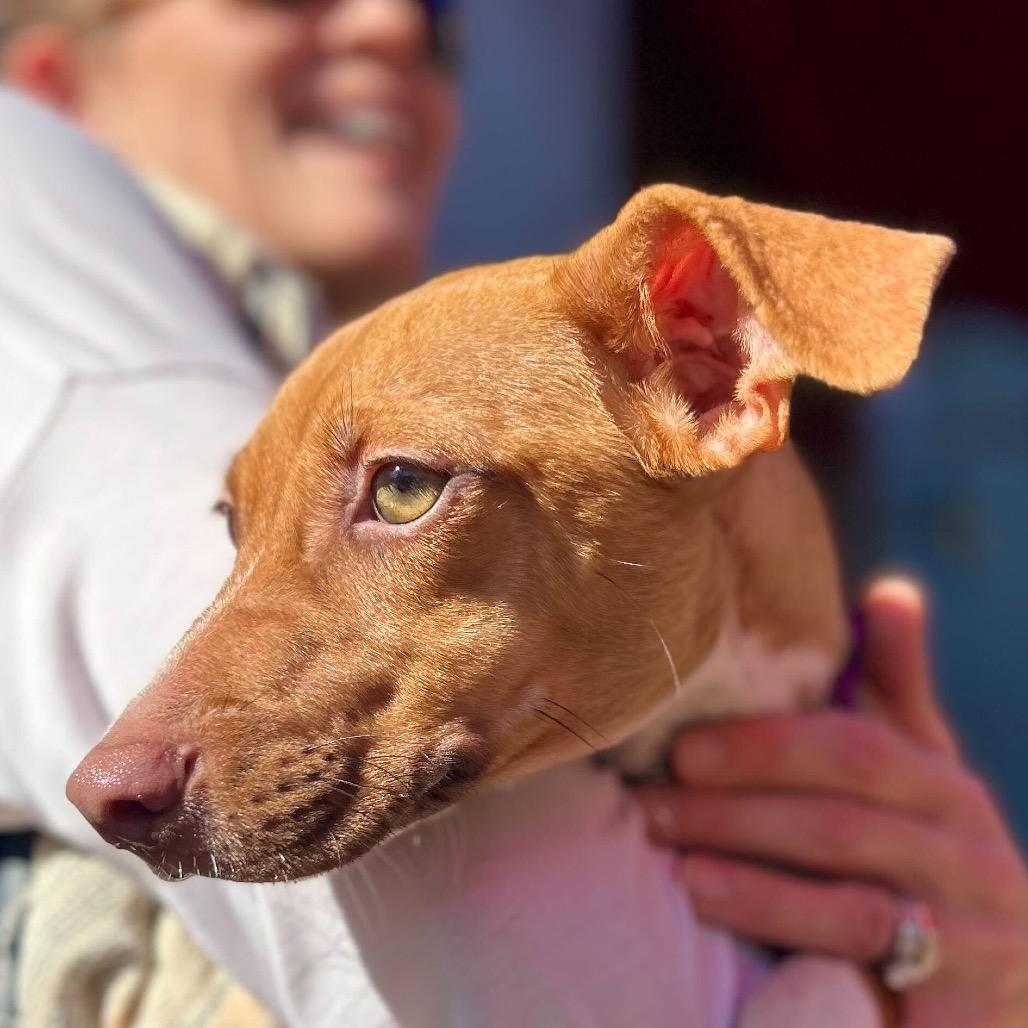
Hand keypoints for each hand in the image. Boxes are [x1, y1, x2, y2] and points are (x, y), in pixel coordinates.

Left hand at [636, 578, 1027, 1025]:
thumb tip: (891, 590)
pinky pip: (863, 969)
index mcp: (947, 788)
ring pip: (851, 901)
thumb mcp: (918, 778)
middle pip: (840, 820)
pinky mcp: (962, 1001)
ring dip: (749, 878)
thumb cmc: (926, 865)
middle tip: (649, 804)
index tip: (682, 748)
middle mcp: (972, 854)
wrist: (994, 992)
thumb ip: (895, 693)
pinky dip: (785, 938)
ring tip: (671, 862)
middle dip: (734, 810)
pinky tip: (717, 921)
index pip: (854, 749)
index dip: (763, 746)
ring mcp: (975, 934)